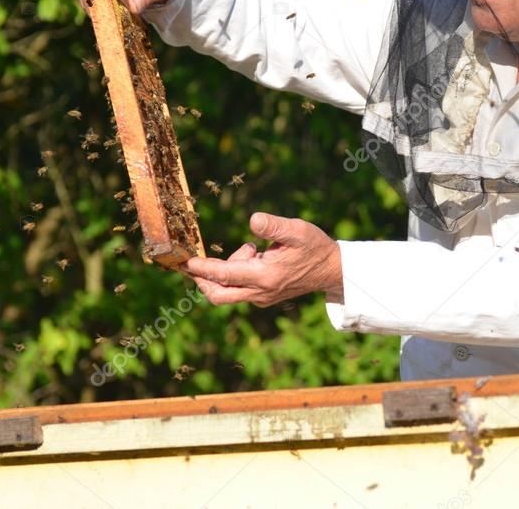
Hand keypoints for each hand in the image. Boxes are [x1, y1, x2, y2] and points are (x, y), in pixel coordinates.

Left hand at [182, 212, 343, 307]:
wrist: (331, 270)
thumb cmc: (314, 247)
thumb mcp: (297, 230)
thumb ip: (274, 226)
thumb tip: (253, 220)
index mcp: (266, 276)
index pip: (225, 275)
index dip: (203, 268)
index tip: (187, 261)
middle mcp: (260, 291)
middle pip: (219, 295)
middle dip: (202, 281)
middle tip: (192, 264)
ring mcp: (262, 297)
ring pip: (229, 292)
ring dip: (226, 271)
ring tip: (253, 249)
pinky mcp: (264, 297)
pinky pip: (240, 290)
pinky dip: (236, 275)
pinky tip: (256, 256)